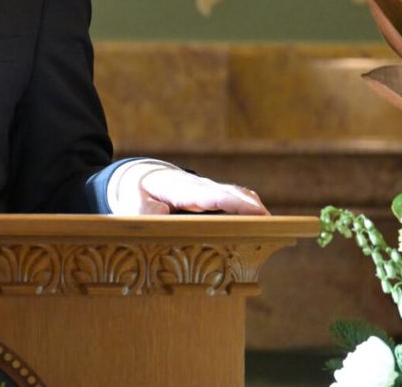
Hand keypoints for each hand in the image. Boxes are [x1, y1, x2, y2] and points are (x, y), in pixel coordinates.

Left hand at [111, 161, 268, 214]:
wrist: (139, 177)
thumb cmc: (135, 193)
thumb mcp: (130, 202)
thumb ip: (142, 210)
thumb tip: (160, 213)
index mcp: (178, 189)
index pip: (209, 196)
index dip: (231, 203)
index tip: (251, 211)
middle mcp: (197, 186)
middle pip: (228, 194)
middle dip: (249, 206)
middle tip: (271, 222)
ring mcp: (206, 189)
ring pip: (235, 194)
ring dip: (252, 206)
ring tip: (271, 225)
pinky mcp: (211, 194)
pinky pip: (233, 196)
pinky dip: (248, 205)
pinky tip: (260, 219)